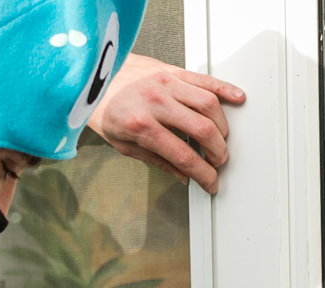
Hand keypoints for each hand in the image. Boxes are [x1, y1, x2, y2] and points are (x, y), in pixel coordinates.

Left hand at [89, 54, 246, 193]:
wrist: (88, 75)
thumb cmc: (103, 108)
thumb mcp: (124, 144)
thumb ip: (158, 160)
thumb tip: (183, 174)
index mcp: (141, 124)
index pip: (184, 155)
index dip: (203, 174)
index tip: (210, 182)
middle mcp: (155, 100)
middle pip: (203, 130)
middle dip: (218, 152)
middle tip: (218, 162)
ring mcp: (165, 82)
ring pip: (209, 105)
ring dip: (222, 127)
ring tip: (220, 140)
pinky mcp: (170, 69)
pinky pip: (204, 79)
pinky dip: (224, 89)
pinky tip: (236, 99)